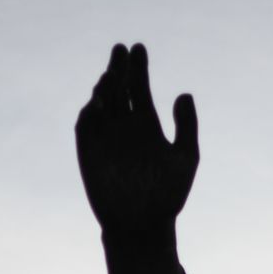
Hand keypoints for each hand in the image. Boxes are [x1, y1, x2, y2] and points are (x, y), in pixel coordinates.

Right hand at [75, 43, 198, 236]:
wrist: (143, 225)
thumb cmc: (168, 195)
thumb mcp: (186, 157)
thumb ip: (186, 125)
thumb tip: (183, 94)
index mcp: (146, 125)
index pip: (138, 88)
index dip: (138, 67)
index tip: (138, 48)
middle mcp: (124, 128)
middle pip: (117, 88)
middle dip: (118, 67)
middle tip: (121, 49)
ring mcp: (105, 139)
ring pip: (101, 103)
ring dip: (105, 87)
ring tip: (113, 75)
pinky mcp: (88, 153)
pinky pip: (85, 126)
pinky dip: (90, 112)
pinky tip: (99, 101)